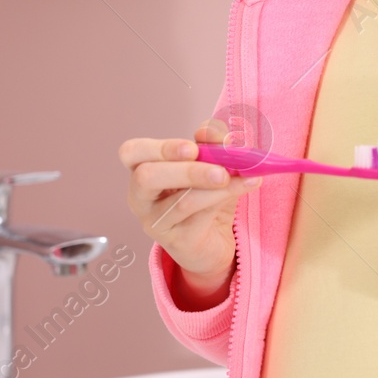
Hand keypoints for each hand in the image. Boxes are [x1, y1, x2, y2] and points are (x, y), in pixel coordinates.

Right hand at [119, 119, 261, 302]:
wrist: (214, 241)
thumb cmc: (205, 198)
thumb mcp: (210, 165)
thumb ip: (212, 146)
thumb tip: (219, 135)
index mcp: (142, 170)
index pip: (131, 153)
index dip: (159, 147)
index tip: (192, 147)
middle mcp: (141, 198)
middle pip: (147, 178)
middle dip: (187, 170)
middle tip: (219, 169)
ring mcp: (155, 222)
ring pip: (180, 202)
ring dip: (214, 187)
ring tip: (241, 176)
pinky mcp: (176, 241)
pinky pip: (199, 217)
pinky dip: (225, 197)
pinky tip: (247, 185)